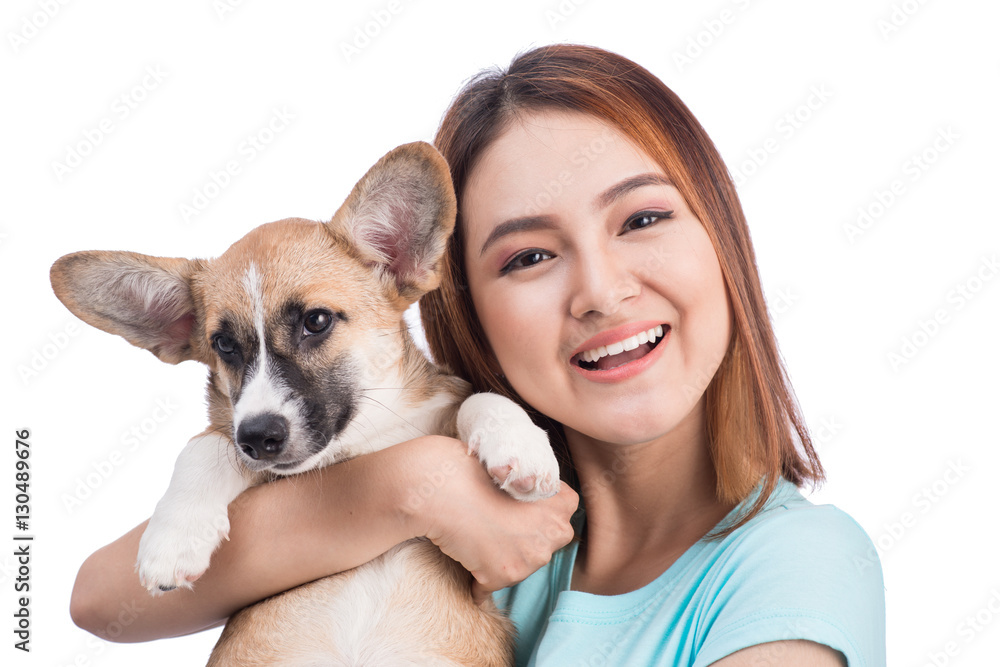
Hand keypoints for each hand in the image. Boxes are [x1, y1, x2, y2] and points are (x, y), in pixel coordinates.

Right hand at [404, 437, 578, 604]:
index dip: (540, 511)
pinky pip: (492, 585)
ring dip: (504, 558)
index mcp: (562, 503)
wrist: (447, 488)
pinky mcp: (506, 575)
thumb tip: (531, 503)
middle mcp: (555, 533)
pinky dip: (479, 580)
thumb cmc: (476, 472)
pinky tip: (466, 560)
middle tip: (499, 524)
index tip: (521, 508)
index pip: (564, 512)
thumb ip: (535, 489)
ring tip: (479, 537)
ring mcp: (532, 557)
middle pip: (546, 543)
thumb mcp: (517, 473)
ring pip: (522, 566)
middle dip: (526, 539)